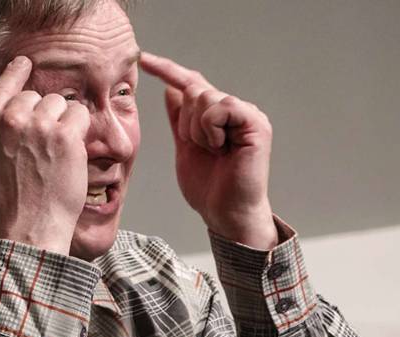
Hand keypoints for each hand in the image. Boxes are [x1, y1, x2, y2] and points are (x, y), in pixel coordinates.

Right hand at [0, 56, 91, 254]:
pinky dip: (80, 128)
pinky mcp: (65, 136)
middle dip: (42, 114)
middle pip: (34, 96)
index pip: (1, 86)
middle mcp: (10, 120)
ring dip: (62, 121)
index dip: (14, 73)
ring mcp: (38, 126)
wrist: (26, 228)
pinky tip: (73, 149)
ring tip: (57, 151)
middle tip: (44, 144)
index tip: (23, 63)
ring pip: (58, 102)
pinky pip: (79, 113)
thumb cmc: (2, 201)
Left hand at [139, 52, 278, 247]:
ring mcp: (248, 115)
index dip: (168, 69)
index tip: (143, 59)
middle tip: (203, 149)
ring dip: (198, 129)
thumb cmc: (210, 187)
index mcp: (220, 115)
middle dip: (186, 122)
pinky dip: (210, 129)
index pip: (192, 83)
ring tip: (214, 152)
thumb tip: (171, 88)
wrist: (226, 213)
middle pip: (195, 90)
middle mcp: (237, 110)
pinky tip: (222, 148)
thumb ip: (180, 118)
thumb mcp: (185, 147)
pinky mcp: (256, 123)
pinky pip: (220, 107)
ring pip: (205, 97)